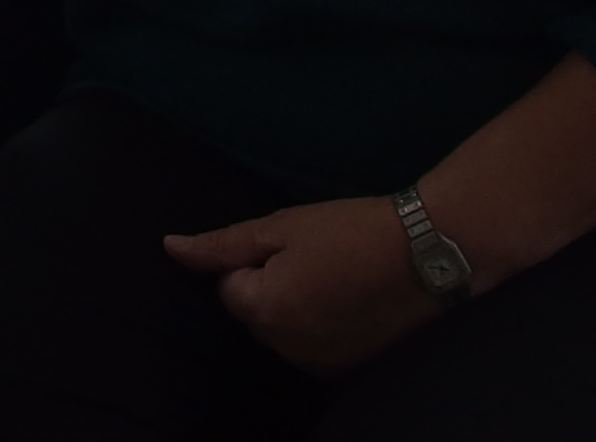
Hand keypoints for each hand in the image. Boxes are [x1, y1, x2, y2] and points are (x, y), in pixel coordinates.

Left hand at [164, 198, 448, 376]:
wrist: (426, 252)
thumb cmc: (349, 230)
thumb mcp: (279, 227)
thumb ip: (220, 246)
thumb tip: (169, 249)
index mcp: (267, 311)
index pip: (228, 287)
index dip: (253, 261)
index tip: (292, 246)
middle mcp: (289, 348)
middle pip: (253, 314)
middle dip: (269, 286)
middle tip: (314, 257)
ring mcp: (322, 363)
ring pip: (281, 331)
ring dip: (292, 306)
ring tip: (333, 275)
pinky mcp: (349, 368)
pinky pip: (310, 346)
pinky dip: (317, 324)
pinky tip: (345, 299)